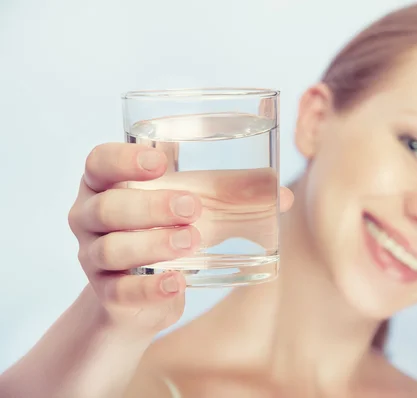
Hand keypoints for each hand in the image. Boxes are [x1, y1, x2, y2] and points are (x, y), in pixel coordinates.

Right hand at [68, 143, 293, 334]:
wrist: (139, 292)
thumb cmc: (166, 232)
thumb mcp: (191, 207)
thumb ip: (230, 196)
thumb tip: (284, 196)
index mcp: (107, 184)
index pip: (99, 162)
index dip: (123, 159)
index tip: (160, 162)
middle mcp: (91, 217)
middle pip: (108, 207)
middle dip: (150, 206)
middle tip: (192, 208)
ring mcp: (94, 256)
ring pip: (111, 248)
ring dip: (154, 245)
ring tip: (192, 244)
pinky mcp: (107, 292)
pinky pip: (121, 290)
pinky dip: (149, 287)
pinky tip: (176, 282)